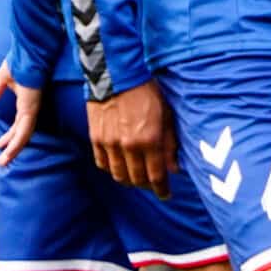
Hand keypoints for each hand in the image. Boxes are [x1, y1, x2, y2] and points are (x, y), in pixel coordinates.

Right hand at [0, 60, 41, 167]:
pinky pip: (26, 127)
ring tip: (4, 161)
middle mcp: (31, 105)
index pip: (20, 122)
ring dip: (15, 148)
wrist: (29, 51)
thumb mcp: (3, 78)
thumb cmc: (21, 60)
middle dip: (13, 145)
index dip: (12, 134)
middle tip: (3, 159)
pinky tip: (11, 149)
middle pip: (23, 130)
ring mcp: (33, 107)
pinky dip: (19, 139)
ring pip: (25, 133)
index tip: (1, 144)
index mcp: (26, 100)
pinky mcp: (32, 106)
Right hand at [87, 79, 177, 198]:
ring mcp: (110, 144)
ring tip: (137, 178)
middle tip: (154, 186)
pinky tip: (120, 167)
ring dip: (129, 180)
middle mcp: (129, 146)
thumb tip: (175, 168)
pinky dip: (112, 169)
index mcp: (150, 140)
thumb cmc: (148, 92)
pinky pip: (103, 164)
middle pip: (137, 179)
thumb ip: (170, 144)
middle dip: (147, 186)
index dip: (162, 189)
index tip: (166, 194)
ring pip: (119, 175)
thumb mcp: (167, 115)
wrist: (117, 75)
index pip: (156, 176)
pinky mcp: (96, 139)